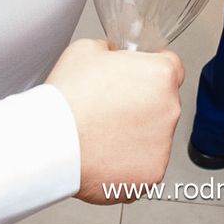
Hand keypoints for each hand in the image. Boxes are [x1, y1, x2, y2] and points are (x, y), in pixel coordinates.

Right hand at [46, 39, 183, 204]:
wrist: (51, 143)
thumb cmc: (68, 98)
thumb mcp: (87, 49)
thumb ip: (112, 51)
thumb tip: (114, 58)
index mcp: (160, 75)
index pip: (172, 67)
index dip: (152, 71)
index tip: (141, 79)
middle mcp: (170, 109)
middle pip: (163, 104)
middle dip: (142, 105)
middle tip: (110, 109)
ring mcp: (163, 145)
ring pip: (154, 137)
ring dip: (136, 135)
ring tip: (103, 135)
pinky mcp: (152, 174)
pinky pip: (145, 166)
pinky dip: (129, 163)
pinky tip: (105, 156)